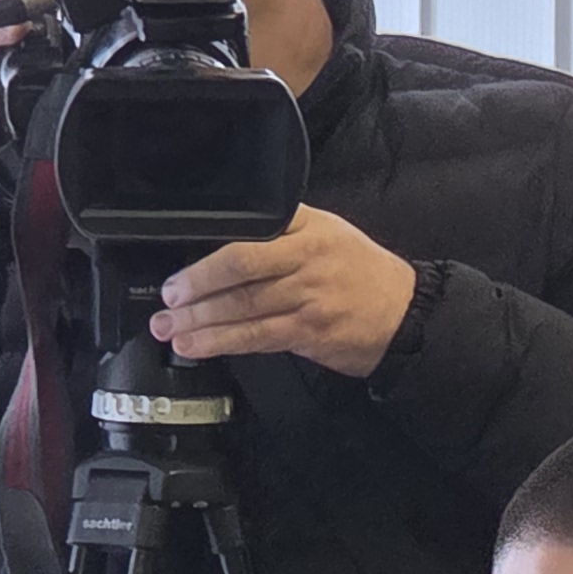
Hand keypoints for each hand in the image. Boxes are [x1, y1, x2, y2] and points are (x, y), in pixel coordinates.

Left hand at [150, 208, 418, 373]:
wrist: (404, 313)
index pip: (248, 234)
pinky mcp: (309, 331)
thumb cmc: (361, 273)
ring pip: (243, 306)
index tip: (178, 271)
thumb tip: (223, 246)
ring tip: (170, 328)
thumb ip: (282, 232)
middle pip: (239, 269)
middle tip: (167, 300)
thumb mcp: (328, 232)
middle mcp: (306, 258)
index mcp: (306, 227)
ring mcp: (309, 296)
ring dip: (200, 320)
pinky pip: (258, 336)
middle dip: (196, 287)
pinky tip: (199, 346)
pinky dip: (224, 342)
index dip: (208, 256)